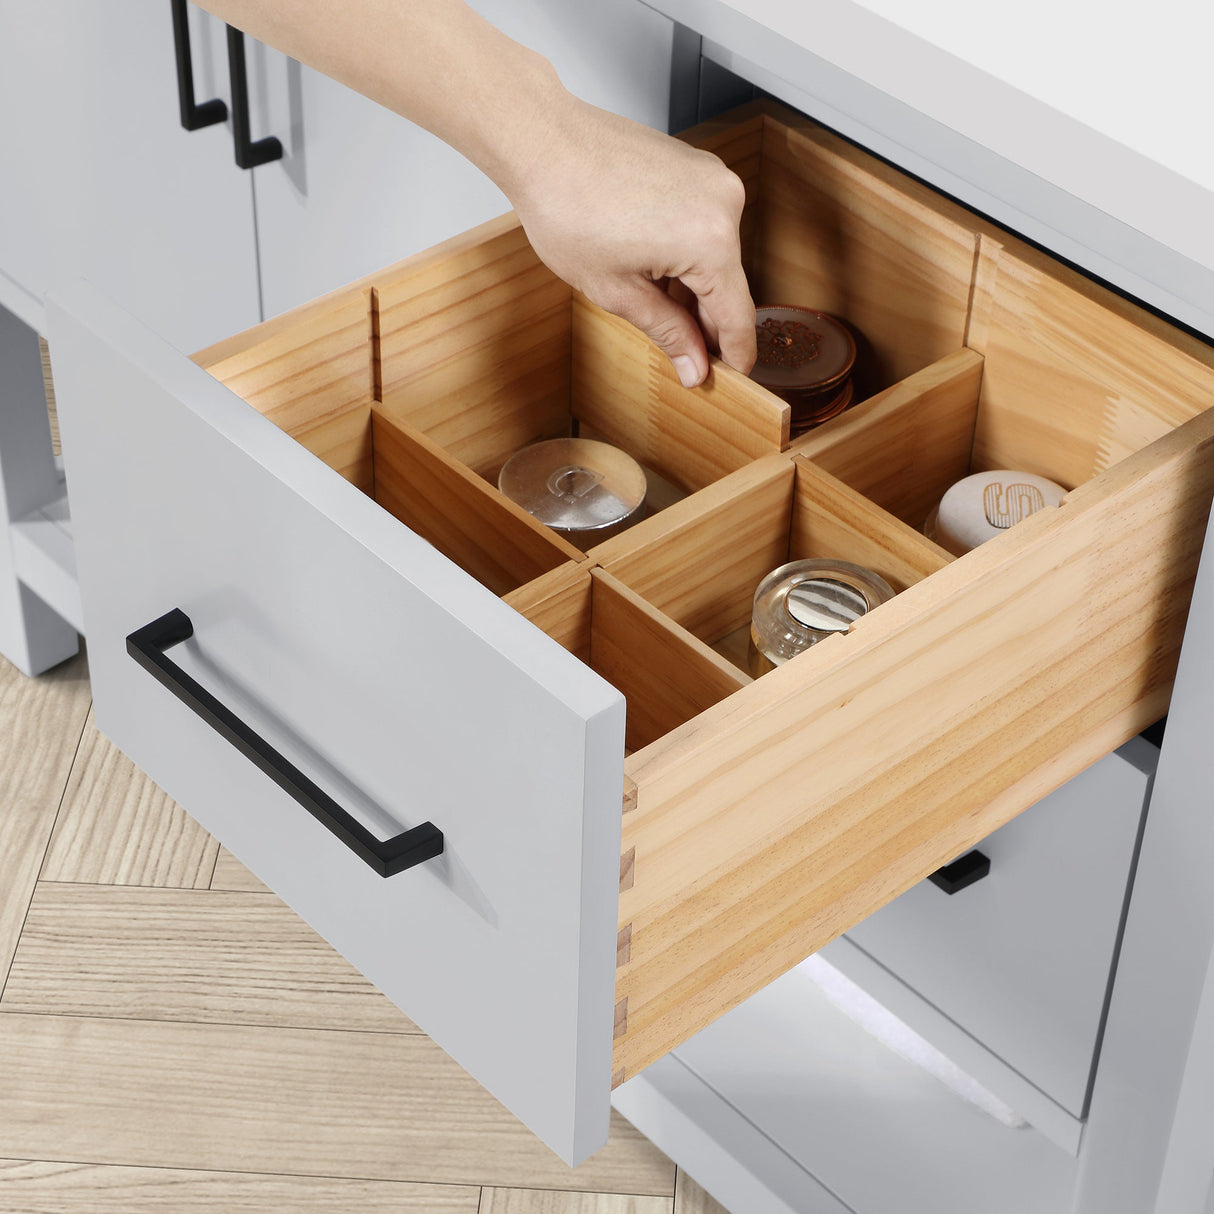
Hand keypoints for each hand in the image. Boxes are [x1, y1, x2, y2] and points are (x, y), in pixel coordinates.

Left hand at [506, 101, 755, 388]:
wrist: (542, 143)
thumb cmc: (567, 209)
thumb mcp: (616, 291)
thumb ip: (667, 332)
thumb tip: (695, 366)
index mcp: (711, 242)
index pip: (737, 315)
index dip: (735, 353)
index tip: (734, 375)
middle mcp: (725, 205)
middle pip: (727, 283)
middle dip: (706, 320)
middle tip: (685, 353)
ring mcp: (714, 179)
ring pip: (715, 254)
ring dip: (691, 285)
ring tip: (650, 299)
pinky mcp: (698, 166)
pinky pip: (704, 224)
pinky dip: (685, 251)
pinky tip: (650, 264)